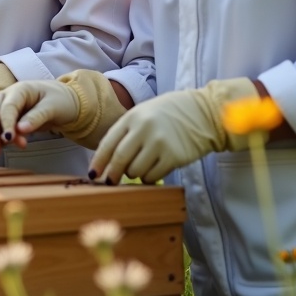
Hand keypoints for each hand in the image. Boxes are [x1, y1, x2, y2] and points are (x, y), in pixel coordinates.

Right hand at [0, 69, 130, 155]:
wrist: (64, 102)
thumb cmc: (60, 100)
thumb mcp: (53, 107)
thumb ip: (37, 117)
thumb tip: (20, 130)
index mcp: (20, 89)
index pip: (7, 107)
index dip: (6, 123)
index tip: (9, 139)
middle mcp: (7, 96)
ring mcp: (4, 107)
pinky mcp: (5, 118)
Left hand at [90, 77, 259, 183]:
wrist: (203, 112)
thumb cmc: (168, 114)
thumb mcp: (143, 114)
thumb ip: (126, 132)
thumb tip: (108, 160)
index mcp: (132, 117)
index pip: (108, 143)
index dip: (99, 162)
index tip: (93, 174)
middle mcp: (144, 129)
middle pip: (120, 159)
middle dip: (112, 174)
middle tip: (110, 182)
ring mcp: (159, 143)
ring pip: (135, 170)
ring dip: (133, 175)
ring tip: (140, 167)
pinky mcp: (174, 157)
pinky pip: (152, 176)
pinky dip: (148, 178)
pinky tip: (152, 171)